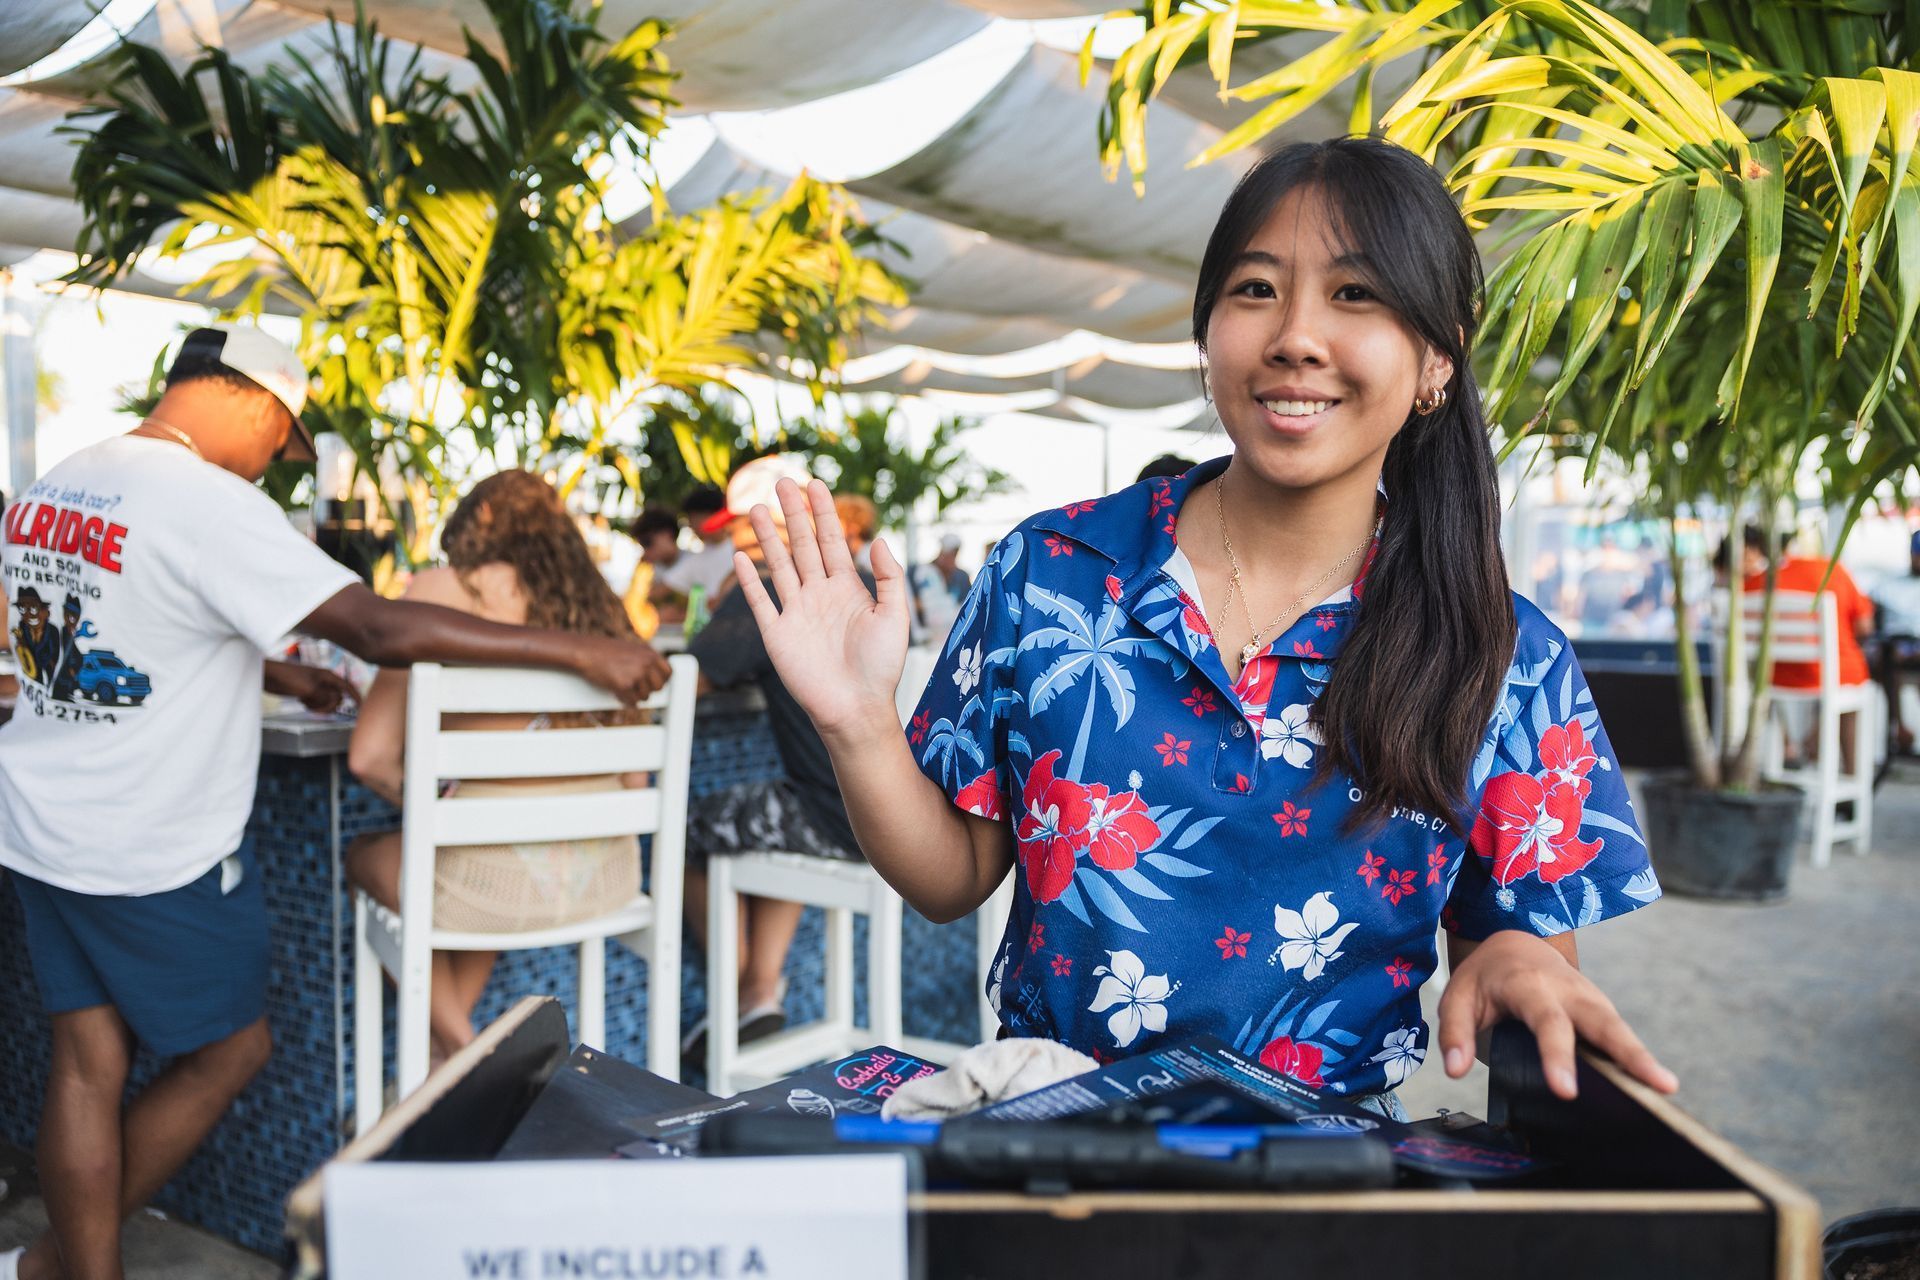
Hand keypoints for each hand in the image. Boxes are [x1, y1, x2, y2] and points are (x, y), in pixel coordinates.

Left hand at [267, 661, 360, 713]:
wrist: (269, 676)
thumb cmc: (289, 678)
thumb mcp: (310, 689)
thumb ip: (326, 697)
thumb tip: (336, 702)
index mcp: (328, 676)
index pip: (348, 687)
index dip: (356, 696)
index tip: (361, 707)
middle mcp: (324, 682)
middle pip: (336, 698)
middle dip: (328, 705)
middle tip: (315, 706)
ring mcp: (316, 687)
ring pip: (326, 702)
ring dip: (318, 706)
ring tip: (305, 702)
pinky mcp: (307, 693)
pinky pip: (316, 703)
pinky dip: (311, 705)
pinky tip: (301, 701)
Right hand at [575, 634, 671, 704]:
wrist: (585, 652)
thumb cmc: (604, 651)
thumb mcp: (631, 649)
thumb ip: (644, 660)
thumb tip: (654, 677)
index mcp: (649, 652)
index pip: (668, 672)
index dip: (661, 681)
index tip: (653, 685)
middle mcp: (646, 662)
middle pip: (659, 687)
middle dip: (647, 690)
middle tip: (636, 689)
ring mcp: (637, 674)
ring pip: (645, 696)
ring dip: (635, 696)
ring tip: (624, 689)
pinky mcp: (625, 685)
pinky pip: (633, 702)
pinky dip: (626, 701)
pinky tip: (618, 694)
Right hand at [732, 478, 909, 737]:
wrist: (856, 707)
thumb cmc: (882, 666)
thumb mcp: (895, 615)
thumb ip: (889, 577)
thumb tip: (876, 539)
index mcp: (848, 589)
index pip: (832, 541)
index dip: (824, 513)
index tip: (815, 485)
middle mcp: (819, 595)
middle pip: (803, 545)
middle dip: (793, 514)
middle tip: (782, 482)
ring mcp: (796, 613)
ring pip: (779, 566)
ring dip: (767, 538)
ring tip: (757, 509)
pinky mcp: (777, 634)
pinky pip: (760, 601)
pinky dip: (749, 579)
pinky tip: (740, 556)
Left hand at [1437, 930, 1677, 1099]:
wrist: (1516, 944)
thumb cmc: (1486, 977)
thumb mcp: (1458, 996)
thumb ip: (1455, 1032)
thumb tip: (1456, 1071)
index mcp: (1529, 984)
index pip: (1547, 1021)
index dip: (1557, 1055)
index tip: (1566, 1090)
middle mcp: (1569, 989)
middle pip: (1603, 1021)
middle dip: (1629, 1053)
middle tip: (1656, 1086)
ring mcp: (1591, 999)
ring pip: (1620, 1028)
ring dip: (1644, 1058)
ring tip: (1666, 1089)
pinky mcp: (1601, 1011)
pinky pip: (1621, 1036)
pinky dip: (1639, 1060)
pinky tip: (1654, 1089)